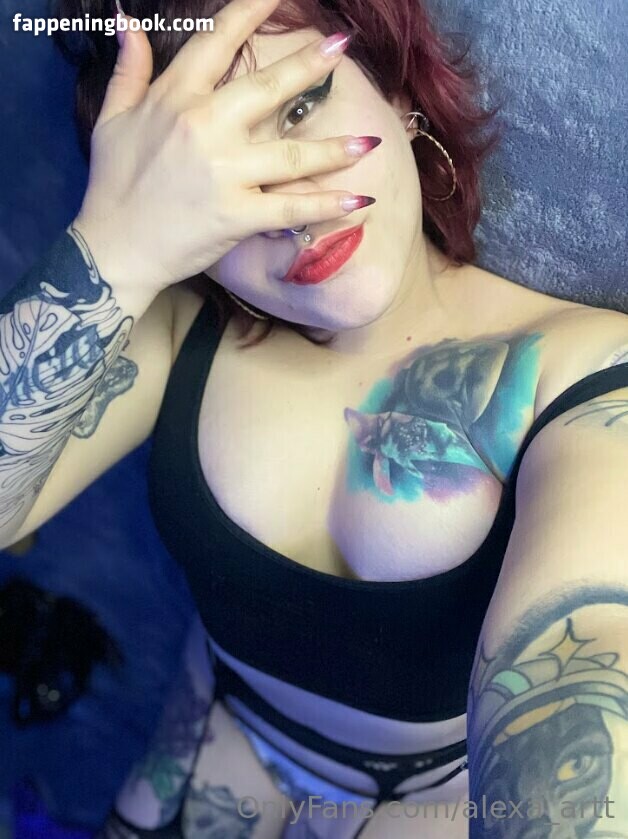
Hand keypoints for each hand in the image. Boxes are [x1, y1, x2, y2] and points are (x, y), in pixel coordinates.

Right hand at [74, 0, 375, 293]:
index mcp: (176, 99)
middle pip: (268, 89)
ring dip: (336, 148)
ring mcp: (225, 173)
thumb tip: (130, 22)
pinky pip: (291, 208)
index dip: (250, 13)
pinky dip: (326, 205)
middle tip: (340, 45)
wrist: (111, 248)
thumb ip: (129, 70)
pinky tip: (358, 199)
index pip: (218, 42)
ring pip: (292, 153)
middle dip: (308, 66)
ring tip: (371, 140)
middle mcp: (205, 128)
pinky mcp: (237, 215)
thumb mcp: (110, 120)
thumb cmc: (112, 186)